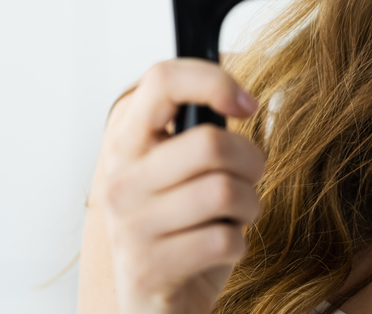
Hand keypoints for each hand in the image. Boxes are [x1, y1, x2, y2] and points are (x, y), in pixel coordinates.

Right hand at [95, 59, 264, 313]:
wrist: (155, 304)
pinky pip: (224, 238)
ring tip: (232, 217)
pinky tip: (218, 250)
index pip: (161, 79)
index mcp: (127, 141)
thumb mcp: (182, 170)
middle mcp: (120, 179)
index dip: (214, 81)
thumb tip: (238, 90)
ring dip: (248, 206)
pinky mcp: (148, 268)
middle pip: (211, 143)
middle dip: (251, 162)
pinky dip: (237, 245)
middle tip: (246, 180)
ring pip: (224, 190)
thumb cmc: (181, 228)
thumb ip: (199, 130)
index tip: (246, 104)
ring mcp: (129, 225)